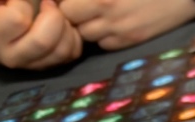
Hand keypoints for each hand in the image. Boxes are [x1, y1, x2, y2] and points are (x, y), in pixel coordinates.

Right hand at [0, 0, 82, 68]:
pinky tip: (63, 24)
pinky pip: (71, 54)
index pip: (18, 20)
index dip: (24, 1)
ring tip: (55, 12)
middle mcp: (12, 57)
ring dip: (65, 27)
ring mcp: (32, 65)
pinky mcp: (48, 66)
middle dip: (53, 16)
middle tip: (48, 2)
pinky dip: (73, 36)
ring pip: (61, 51)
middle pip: (43, 41)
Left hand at [57, 0, 194, 50]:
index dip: (61, 4)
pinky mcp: (134, 40)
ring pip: (87, 36)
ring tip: (94, 16)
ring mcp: (121, 29)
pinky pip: (106, 45)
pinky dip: (104, 37)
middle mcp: (107, 12)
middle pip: (71, 23)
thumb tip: (63, 2)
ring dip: (86, 27)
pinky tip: (111, 25)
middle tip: (79, 8)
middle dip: (72, 16)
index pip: (63, 7)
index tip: (65, 2)